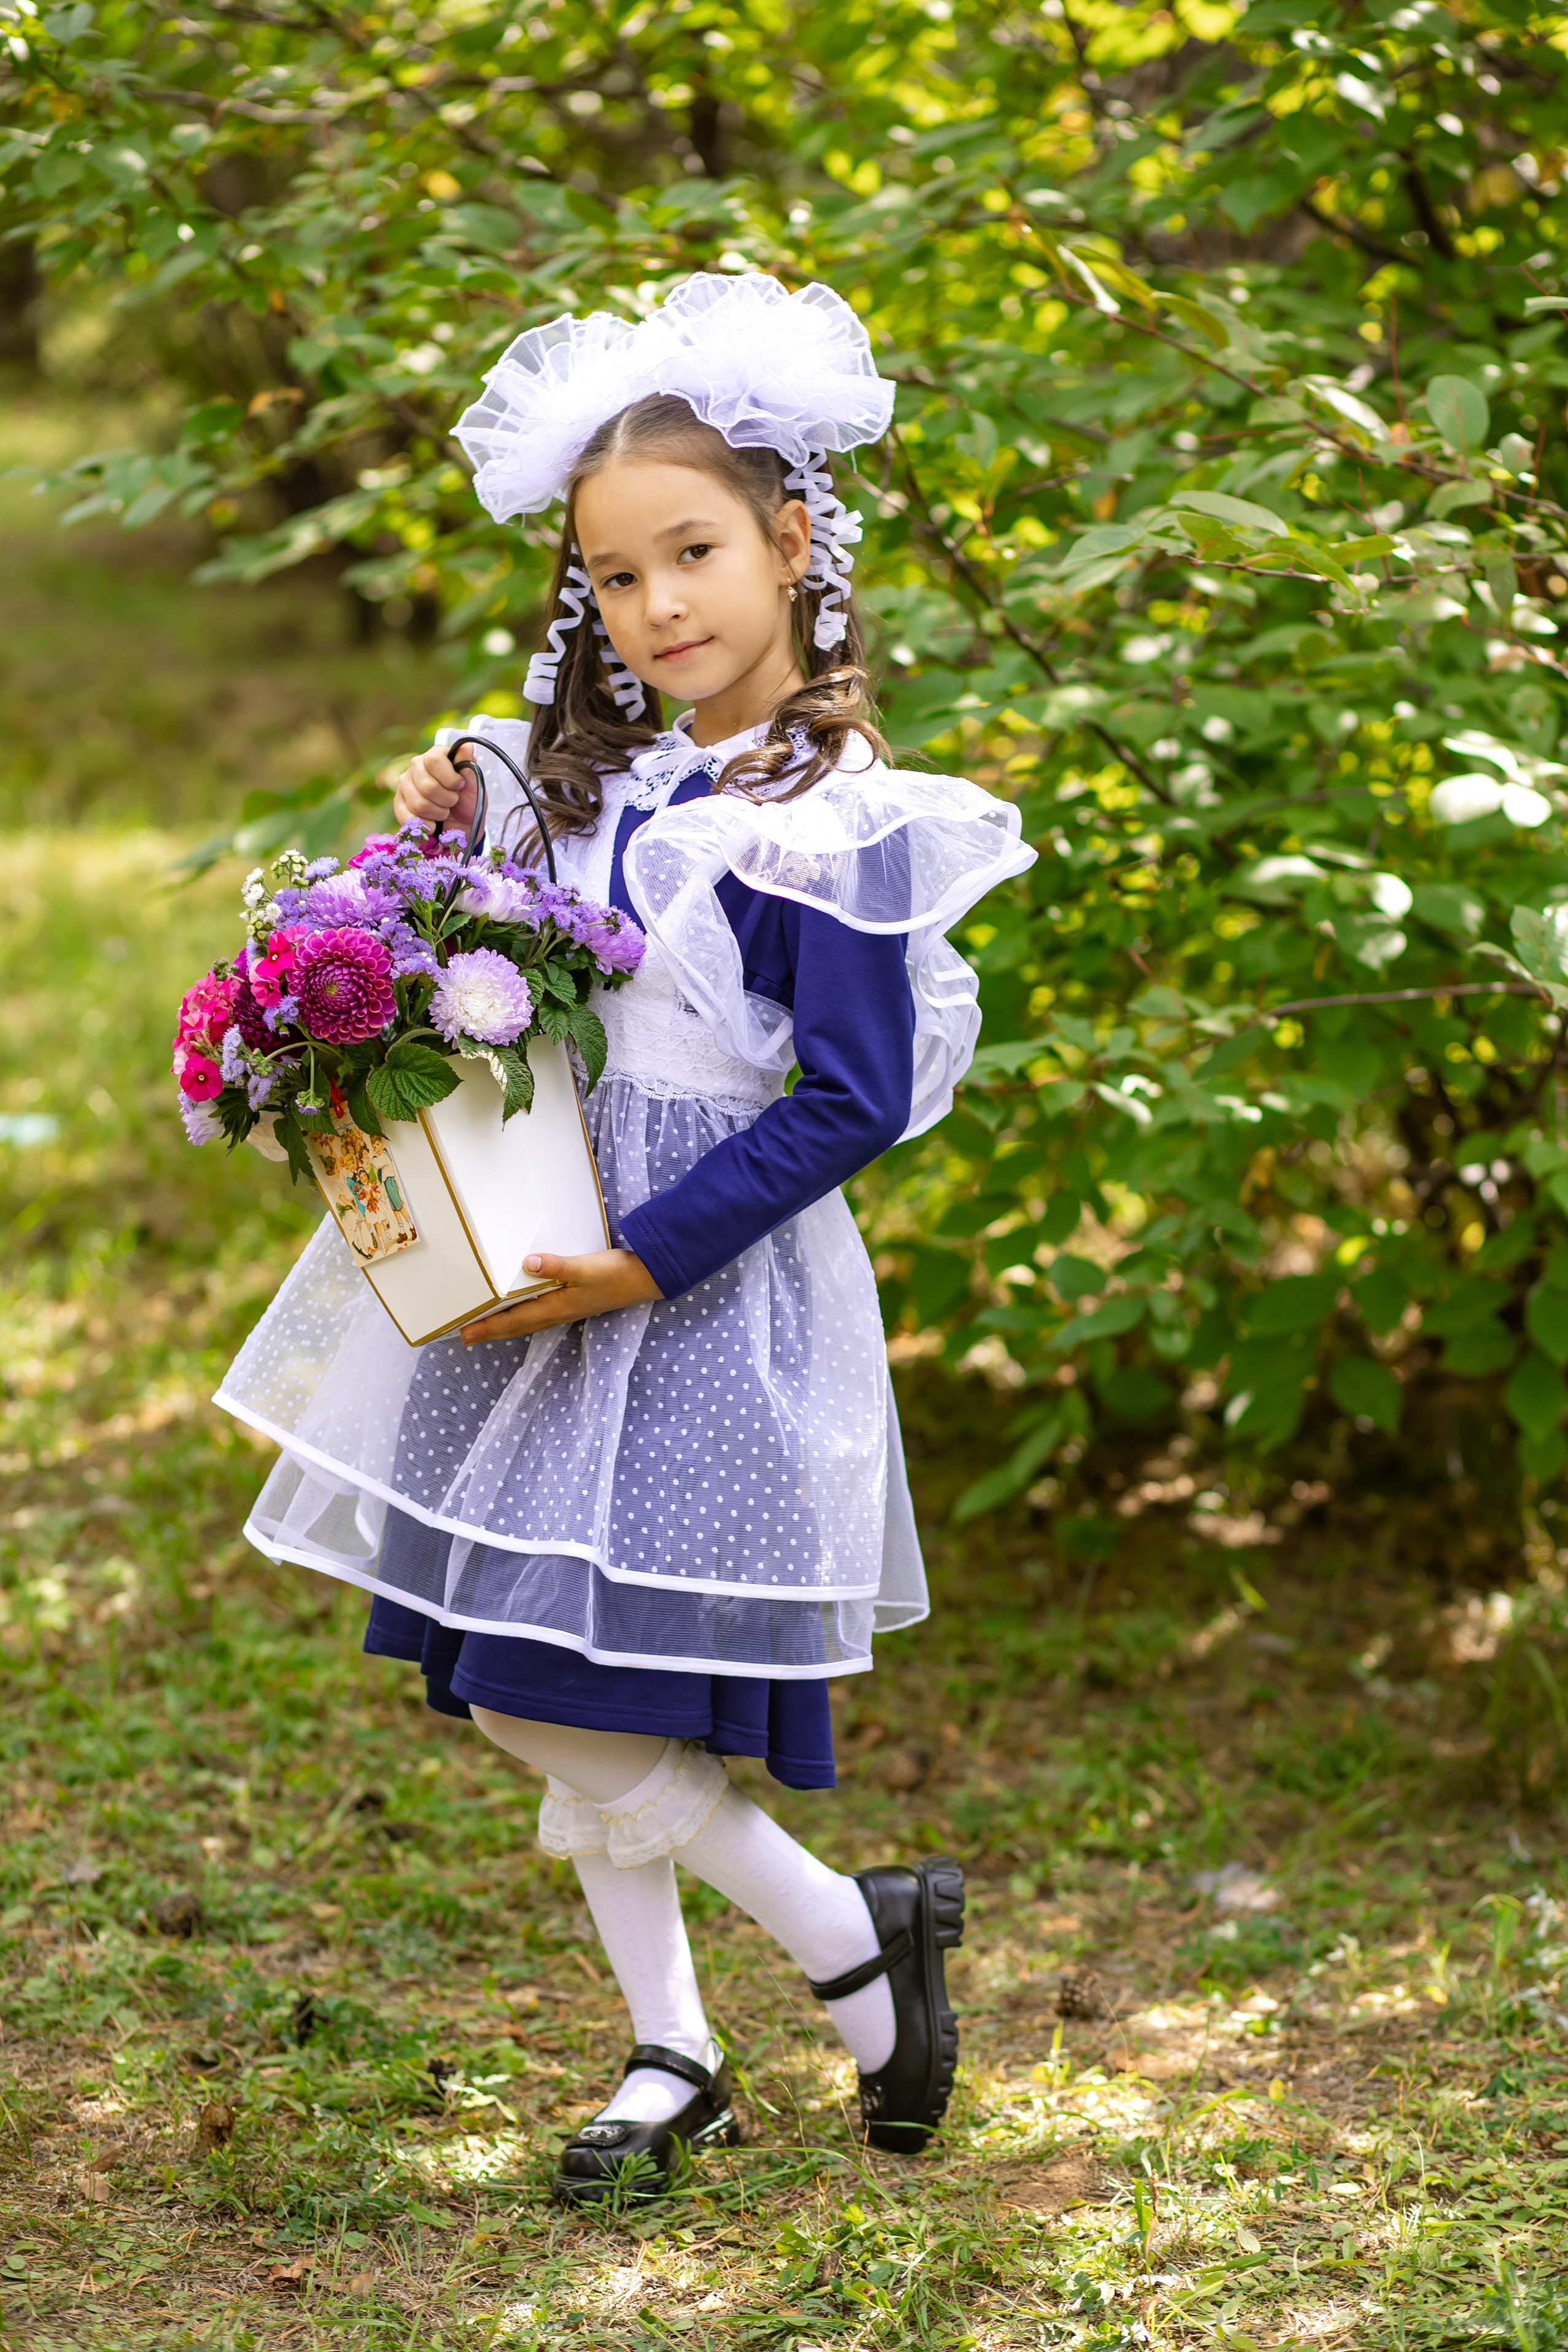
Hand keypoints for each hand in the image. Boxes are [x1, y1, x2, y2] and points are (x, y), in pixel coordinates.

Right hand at [393, 744, 477, 834]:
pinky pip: (408, 818)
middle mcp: (416, 766)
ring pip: (419, 804)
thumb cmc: (468, 802)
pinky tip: (433, 822)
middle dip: (447, 800)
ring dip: (438, 813)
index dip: (450, 778)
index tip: (459, 785)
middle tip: (453, 802)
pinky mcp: (398, 803)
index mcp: (435, 755)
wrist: (461, 826)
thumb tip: (467, 746)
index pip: (434, 760)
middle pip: (427, 786)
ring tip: (444, 811)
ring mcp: (405, 784)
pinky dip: (426, 824)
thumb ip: (469, 767)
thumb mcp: (474, 786)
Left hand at [459, 1249, 661, 1343]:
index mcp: (556, 1306)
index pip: (513, 1320)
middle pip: (516, 1326)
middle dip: (490, 1332)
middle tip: (466, 1337)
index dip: (487, 1327)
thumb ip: (556, 1266)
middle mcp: (558, 1313)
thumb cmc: (617, 1273)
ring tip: (487, 1329)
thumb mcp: (585, 1267)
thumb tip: (526, 1264)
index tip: (464, 1333)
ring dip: (505, 1327)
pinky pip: (540, 1316)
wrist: (647, 1278)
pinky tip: (523, 1312)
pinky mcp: (575, 1303)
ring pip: (527, 1323)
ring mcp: (567, 1310)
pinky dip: (523, 1318)